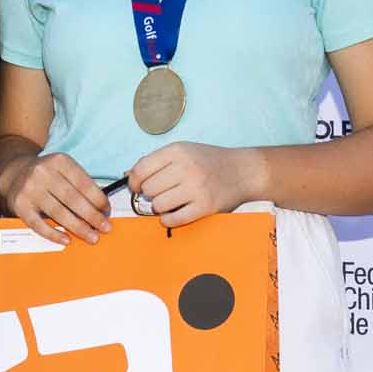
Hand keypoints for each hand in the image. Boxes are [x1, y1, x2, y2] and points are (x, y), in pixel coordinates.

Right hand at [0, 149, 111, 244]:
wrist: (14, 173)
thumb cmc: (46, 175)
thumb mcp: (63, 169)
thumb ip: (79, 184)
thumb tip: (101, 209)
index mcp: (59, 161)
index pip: (84, 184)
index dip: (99, 200)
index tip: (107, 213)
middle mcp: (43, 173)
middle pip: (73, 199)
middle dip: (92, 216)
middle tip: (105, 228)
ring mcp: (30, 189)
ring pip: (58, 212)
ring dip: (78, 228)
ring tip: (92, 237)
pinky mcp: (20, 205)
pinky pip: (39, 224)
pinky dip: (54, 234)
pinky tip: (66, 240)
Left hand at [127, 142, 262, 225]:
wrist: (243, 171)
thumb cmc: (210, 161)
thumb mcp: (184, 151)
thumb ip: (156, 161)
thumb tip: (129, 176)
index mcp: (178, 151)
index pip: (141, 169)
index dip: (134, 182)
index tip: (138, 186)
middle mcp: (186, 168)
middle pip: (148, 189)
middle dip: (150, 194)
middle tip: (162, 193)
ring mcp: (196, 188)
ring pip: (158, 205)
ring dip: (160, 207)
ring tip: (171, 201)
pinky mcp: (205, 207)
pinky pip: (173, 220)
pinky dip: (168, 220)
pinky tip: (173, 213)